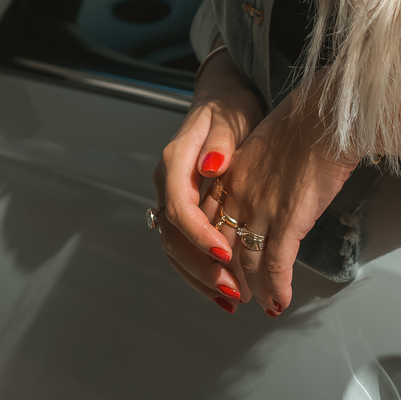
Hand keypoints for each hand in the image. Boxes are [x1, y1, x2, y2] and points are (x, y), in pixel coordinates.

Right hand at [153, 51, 263, 313]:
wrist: (222, 101)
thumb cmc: (230, 108)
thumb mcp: (230, 116)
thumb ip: (220, 142)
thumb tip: (211, 165)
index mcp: (175, 162)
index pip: (179, 206)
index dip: (199, 234)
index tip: (225, 252)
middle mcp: (166, 185)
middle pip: (173, 236)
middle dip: (202, 266)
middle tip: (234, 289)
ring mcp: (171, 201)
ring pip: (175, 249)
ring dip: (201, 277)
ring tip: (232, 299)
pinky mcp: (182, 213)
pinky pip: (183, 250)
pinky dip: (200, 274)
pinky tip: (222, 292)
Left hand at [204, 83, 355, 316]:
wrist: (326, 116)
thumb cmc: (302, 124)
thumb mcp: (261, 145)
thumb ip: (249, 173)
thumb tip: (254, 192)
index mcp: (229, 176)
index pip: (208, 223)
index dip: (211, 250)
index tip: (218, 263)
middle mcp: (239, 196)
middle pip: (222, 248)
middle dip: (227, 276)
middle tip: (235, 293)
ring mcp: (262, 210)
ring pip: (248, 263)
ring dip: (254, 289)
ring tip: (261, 302)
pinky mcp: (289, 221)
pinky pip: (277, 266)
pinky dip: (277, 288)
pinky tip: (280, 300)